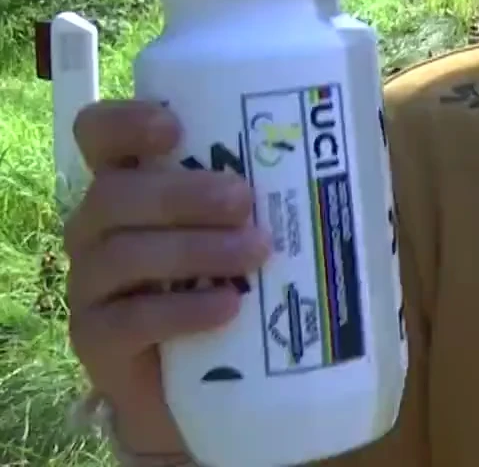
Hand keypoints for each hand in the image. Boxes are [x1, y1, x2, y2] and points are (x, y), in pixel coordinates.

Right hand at [61, 100, 271, 455]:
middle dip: (181, 193)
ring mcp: (92, 285)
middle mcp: (101, 227)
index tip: (174, 127)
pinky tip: (227, 309)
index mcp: (134, 181)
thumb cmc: (248, 274)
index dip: (125, 123)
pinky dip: (181, 311)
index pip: (101, 134)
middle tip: (244, 201)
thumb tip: (368, 130)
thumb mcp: (267, 218)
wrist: (224, 375)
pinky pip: (127, 321)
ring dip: (194, 249)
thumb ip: (292, 176)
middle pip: (114, 194)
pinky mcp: (100, 342)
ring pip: (122, 254)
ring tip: (256, 253)